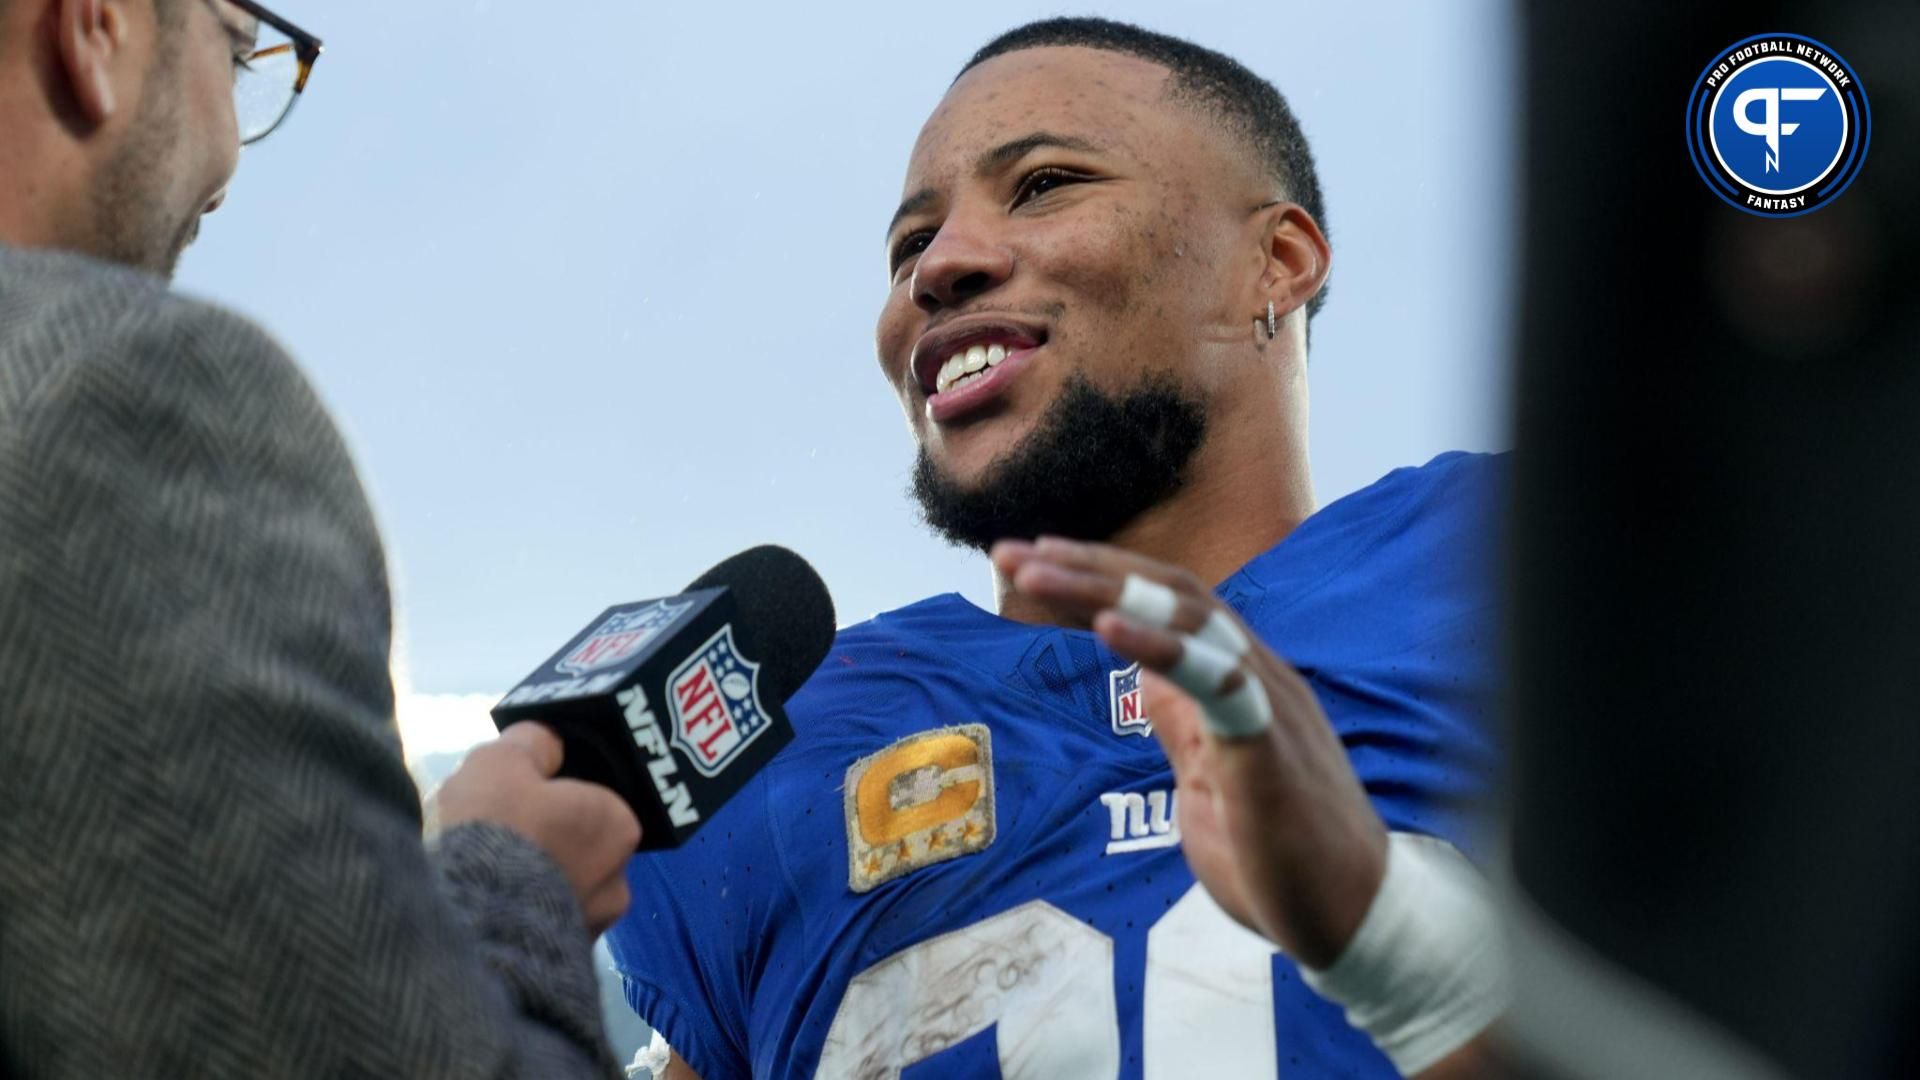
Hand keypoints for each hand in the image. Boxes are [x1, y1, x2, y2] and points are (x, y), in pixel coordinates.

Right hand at [432, 723, 640, 935]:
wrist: (468, 930)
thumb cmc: (495, 833)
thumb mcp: (503, 761)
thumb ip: (533, 743)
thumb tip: (547, 742)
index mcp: (620, 827)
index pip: (594, 799)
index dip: (554, 792)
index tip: (520, 794)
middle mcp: (618, 883)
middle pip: (575, 846)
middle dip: (542, 839)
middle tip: (495, 833)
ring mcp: (590, 931)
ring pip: (556, 891)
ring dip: (526, 881)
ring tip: (479, 874)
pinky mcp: (558, 970)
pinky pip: (535, 930)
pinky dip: (513, 918)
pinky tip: (479, 909)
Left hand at [993, 536, 1386, 968]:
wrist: (1357, 917)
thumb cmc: (1284, 853)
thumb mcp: (1210, 778)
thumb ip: (1183, 723)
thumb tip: (1145, 680)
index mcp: (1238, 678)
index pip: (1166, 600)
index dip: (1097, 574)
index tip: (1027, 560)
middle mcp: (1256, 673)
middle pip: (1170, 589)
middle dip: (1086, 565)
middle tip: (1009, 553)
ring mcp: (1268, 702)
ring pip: (1188, 614)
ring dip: (1104, 588)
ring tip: (1036, 572)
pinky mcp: (1269, 744)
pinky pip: (1214, 678)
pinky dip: (1158, 645)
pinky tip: (1106, 627)